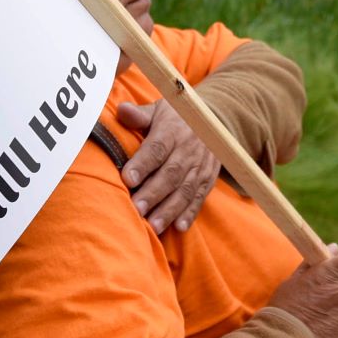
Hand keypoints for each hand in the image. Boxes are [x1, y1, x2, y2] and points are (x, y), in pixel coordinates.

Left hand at [115, 100, 222, 233]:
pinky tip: (178, 227)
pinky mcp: (208, 179)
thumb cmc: (175, 117)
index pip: (157, 147)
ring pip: (185, 190)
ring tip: (153, 226)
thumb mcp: (158, 109)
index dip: (143, 163)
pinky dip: (190, 214)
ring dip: (170, 210)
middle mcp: (189, 149)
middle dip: (154, 193)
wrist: (214, 119)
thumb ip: (140, 115)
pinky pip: (200, 198)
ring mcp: (200, 166)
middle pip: (171, 173)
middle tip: (136, 209)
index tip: (128, 178)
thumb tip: (123, 110)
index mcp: (173, 130)